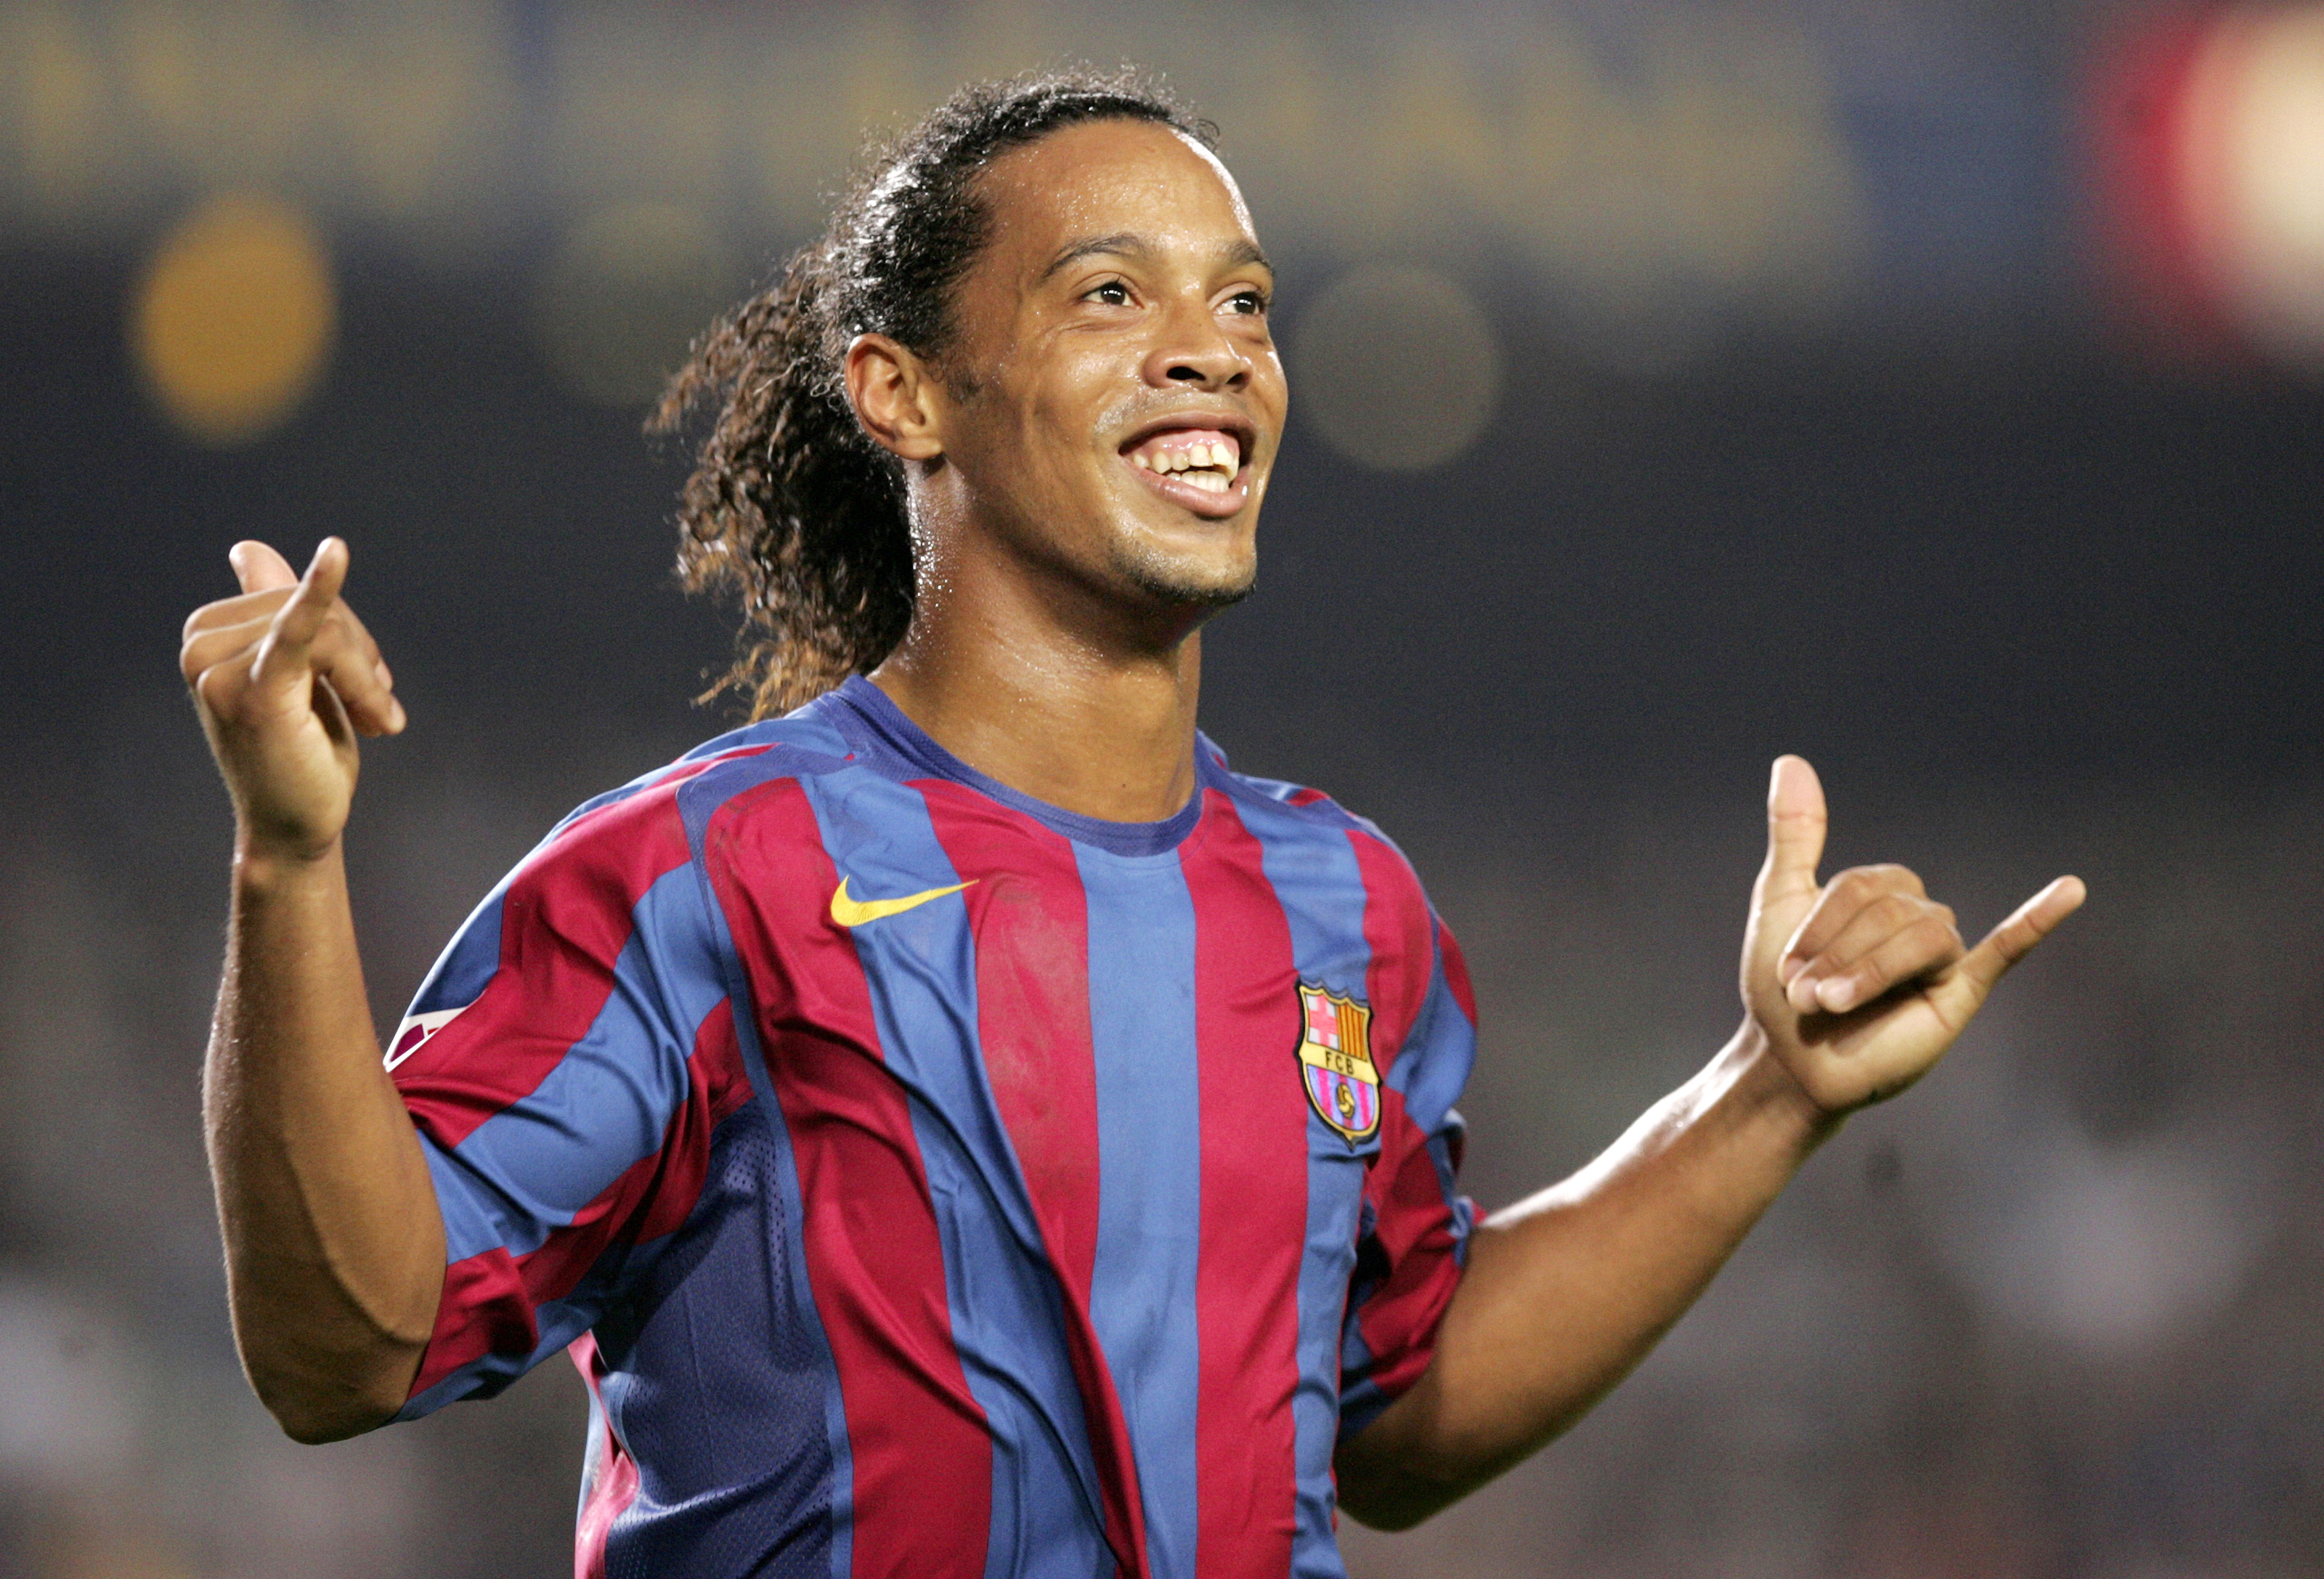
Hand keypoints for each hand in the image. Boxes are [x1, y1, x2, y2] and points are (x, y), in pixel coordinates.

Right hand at [181, 539, 404, 863]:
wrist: (296, 826)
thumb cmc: (298, 751)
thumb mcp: (293, 673)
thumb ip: (271, 609)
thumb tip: (247, 549)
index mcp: (206, 631)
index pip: (297, 593)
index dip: (347, 635)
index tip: (364, 683)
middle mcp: (201, 644)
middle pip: (318, 607)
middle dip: (362, 658)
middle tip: (378, 709)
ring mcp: (220, 667)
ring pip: (333, 631)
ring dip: (368, 680)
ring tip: (376, 720)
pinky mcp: (257, 690)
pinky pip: (300, 629)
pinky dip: (321, 590)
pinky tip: (335, 554)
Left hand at [1739, 756, 2083, 1113]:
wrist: (1794, 1065)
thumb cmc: (1783, 989)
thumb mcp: (1781, 900)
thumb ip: (1796, 834)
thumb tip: (1791, 760)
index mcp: (1882, 892)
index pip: (1862, 885)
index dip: (1819, 928)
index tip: (1786, 972)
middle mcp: (1918, 916)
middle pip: (1892, 910)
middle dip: (1838, 955)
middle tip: (1807, 998)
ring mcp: (1942, 954)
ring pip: (1923, 935)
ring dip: (1870, 971)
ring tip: (1832, 1005)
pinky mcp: (1961, 992)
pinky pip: (2006, 950)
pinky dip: (2037, 921)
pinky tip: (2069, 891)